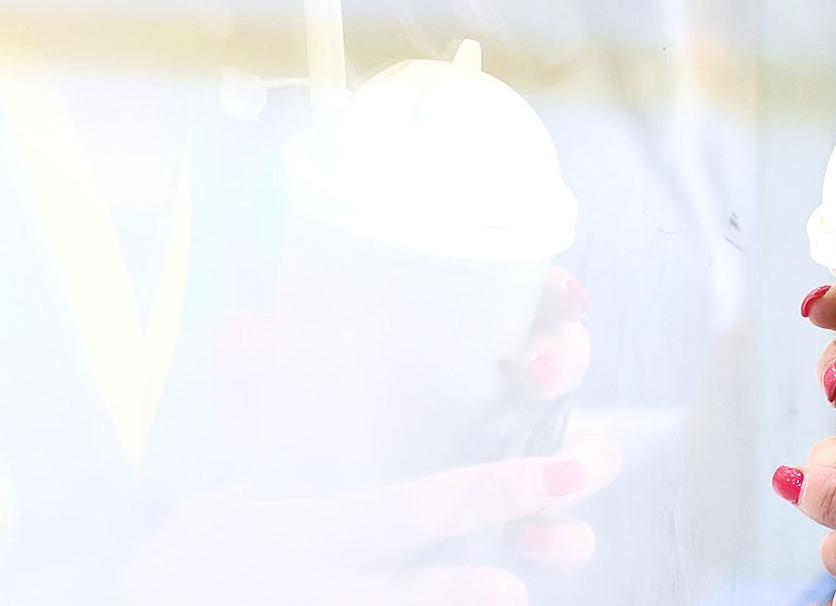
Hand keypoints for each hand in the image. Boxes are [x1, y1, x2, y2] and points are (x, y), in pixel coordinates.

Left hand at [137, 269, 610, 600]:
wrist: (284, 546)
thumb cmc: (297, 443)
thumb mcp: (274, 405)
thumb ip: (260, 371)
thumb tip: (248, 335)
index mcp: (464, 342)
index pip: (528, 296)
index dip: (555, 291)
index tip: (560, 297)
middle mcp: (505, 396)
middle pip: (567, 359)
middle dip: (565, 359)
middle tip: (535, 374)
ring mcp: (521, 464)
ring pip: (587, 453)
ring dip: (584, 464)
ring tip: (556, 478)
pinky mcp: (519, 528)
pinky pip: (563, 533)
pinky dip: (561, 538)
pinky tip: (532, 544)